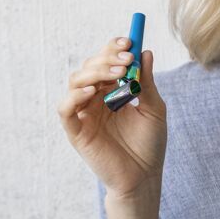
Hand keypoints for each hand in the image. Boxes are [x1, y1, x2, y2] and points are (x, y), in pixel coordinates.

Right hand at [58, 37, 167, 198]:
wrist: (144, 178)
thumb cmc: (149, 145)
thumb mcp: (154, 109)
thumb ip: (147, 82)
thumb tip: (146, 52)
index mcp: (111, 91)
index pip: (105, 61)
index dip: (113, 48)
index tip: (129, 40)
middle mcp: (95, 99)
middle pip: (89, 67)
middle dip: (107, 58)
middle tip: (126, 59)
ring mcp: (84, 114)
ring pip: (75, 81)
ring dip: (94, 72)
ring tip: (116, 74)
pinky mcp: (76, 131)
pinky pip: (65, 109)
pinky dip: (74, 97)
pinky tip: (93, 92)